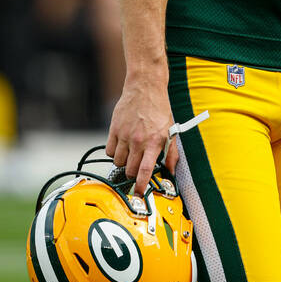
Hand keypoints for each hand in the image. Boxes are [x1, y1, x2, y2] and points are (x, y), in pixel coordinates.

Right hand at [105, 72, 177, 195]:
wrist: (145, 87)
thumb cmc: (159, 108)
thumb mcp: (170, 130)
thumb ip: (171, 153)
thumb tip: (171, 170)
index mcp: (154, 142)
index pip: (146, 170)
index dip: (142, 185)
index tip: (139, 193)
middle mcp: (138, 141)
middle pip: (130, 169)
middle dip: (133, 173)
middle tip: (137, 168)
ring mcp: (124, 135)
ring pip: (118, 162)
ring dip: (123, 162)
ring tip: (130, 154)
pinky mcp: (114, 129)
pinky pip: (109, 150)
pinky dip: (113, 152)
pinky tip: (121, 146)